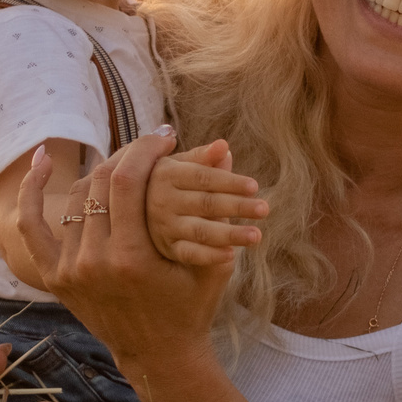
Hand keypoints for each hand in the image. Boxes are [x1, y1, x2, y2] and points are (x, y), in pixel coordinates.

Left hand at [15, 135, 233, 370]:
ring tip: (126, 160)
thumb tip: (225, 148)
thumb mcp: (214, 260)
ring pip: (76, 197)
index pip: (128, 180)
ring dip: (101, 171)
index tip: (166, 136)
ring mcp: (69, 270)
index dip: (146, 149)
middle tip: (150, 145)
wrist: (157, 355)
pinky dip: (32, 192)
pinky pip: (32, 227)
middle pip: (100, 182)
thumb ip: (218, 204)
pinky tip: (41, 160)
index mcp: (132, 258)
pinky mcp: (54, 276)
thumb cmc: (193, 306)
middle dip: (129, 154)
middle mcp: (94, 262)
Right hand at [146, 139, 268, 266]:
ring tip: (257, 236)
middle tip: (265, 209)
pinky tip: (231, 255)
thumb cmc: (170, 182)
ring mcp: (164, 226)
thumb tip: (223, 146)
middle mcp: (162, 200)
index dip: (229, 182)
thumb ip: (203, 157)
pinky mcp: (167, 248)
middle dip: (237, 206)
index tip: (254, 186)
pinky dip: (209, 255)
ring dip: (230, 234)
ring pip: (200, 231)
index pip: (203, 177)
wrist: (136, 210)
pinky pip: (189, 253)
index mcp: (167, 175)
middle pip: (205, 203)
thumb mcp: (180, 165)